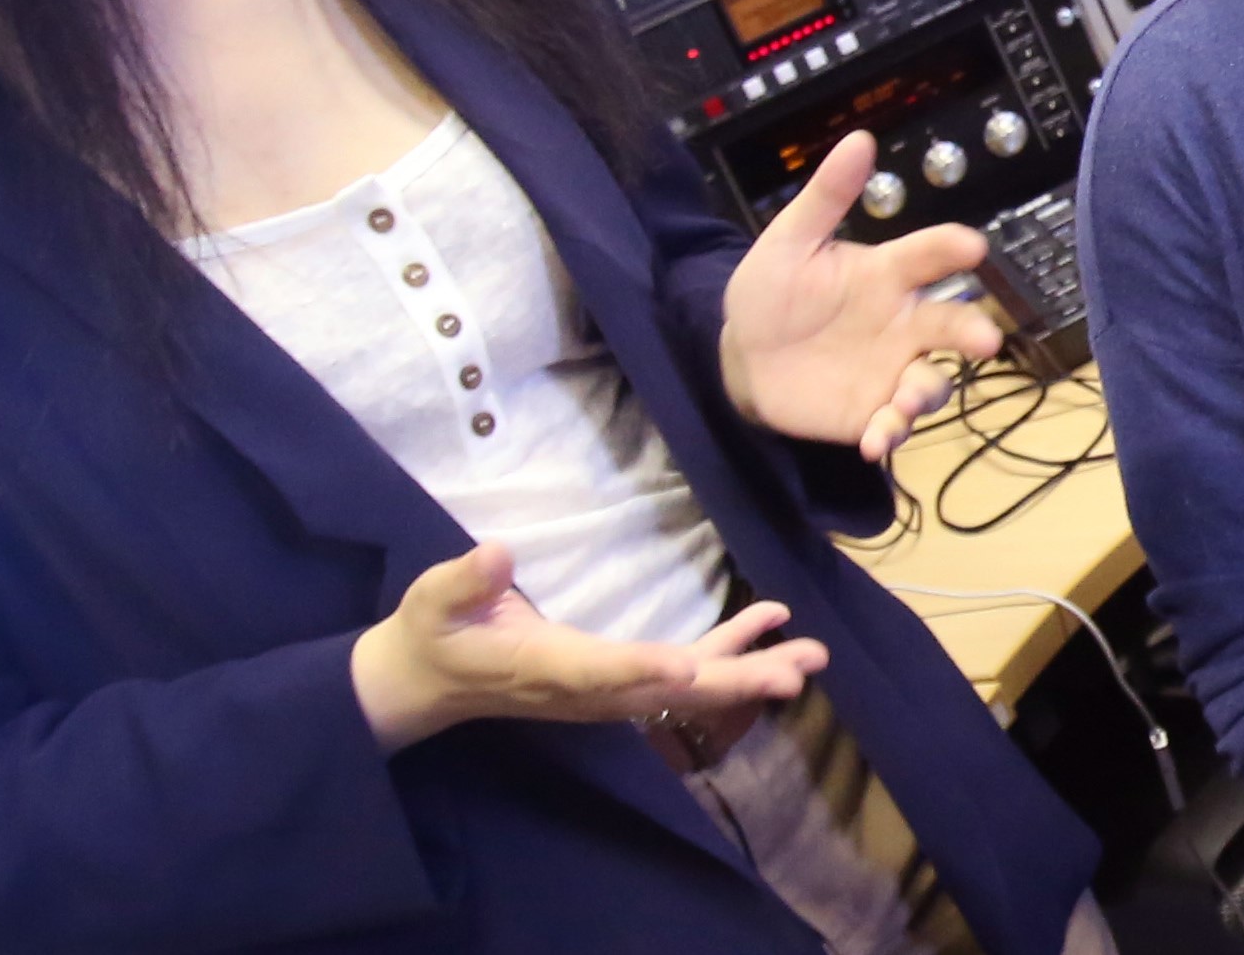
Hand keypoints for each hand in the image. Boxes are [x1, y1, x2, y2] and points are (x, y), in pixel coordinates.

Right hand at [348, 541, 827, 749]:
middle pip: (669, 690)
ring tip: (811, 658)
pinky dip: (729, 648)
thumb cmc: (434, 633)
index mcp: (545, 666)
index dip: (644, 672)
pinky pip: (682, 668)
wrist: (432, 682)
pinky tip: (773, 625)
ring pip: (689, 686)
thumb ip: (465, 582)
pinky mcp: (615, 676)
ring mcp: (607, 688)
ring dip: (750, 669)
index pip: (600, 673)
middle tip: (796, 672)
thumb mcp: (434, 603)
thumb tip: (496, 553)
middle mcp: (588, 689)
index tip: (689, 670)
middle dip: (735, 681)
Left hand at [718, 132, 1005, 458]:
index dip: (951, 249)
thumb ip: (826, 195)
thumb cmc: (773, 290)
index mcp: (886, 275)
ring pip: (930, 382)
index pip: (928, 256)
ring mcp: (889, 371)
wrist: (742, 354)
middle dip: (971, 332)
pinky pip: (892, 426)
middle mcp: (901, 323)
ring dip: (928, 392)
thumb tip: (859, 139)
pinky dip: (890, 435)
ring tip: (911, 399)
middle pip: (949, 325)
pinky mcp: (869, 413)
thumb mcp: (790, 239)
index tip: (972, 246)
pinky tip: (875, 440)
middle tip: (985, 340)